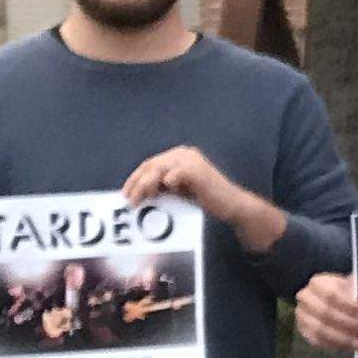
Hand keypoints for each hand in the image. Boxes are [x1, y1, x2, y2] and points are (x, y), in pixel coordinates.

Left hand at [123, 144, 255, 231]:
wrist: (232, 204)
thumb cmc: (206, 199)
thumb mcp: (179, 190)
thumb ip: (163, 186)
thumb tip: (139, 192)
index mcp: (180, 155)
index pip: (151, 163)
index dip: (135, 177)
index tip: (126, 193)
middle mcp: (184, 153)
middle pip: (152, 164)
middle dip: (137, 182)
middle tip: (128, 199)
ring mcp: (191, 160)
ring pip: (159, 168)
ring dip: (145, 185)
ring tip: (138, 200)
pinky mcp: (197, 170)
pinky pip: (174, 174)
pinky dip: (165, 184)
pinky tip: (159, 195)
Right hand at [293, 272, 357, 354]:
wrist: (333, 300)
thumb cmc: (346, 293)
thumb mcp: (353, 287)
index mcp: (317, 283)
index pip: (332, 294)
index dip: (349, 306)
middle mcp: (305, 298)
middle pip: (326, 313)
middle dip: (348, 323)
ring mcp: (302, 315)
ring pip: (320, 330)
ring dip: (343, 338)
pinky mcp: (304, 331)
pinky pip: (318, 341)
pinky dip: (335, 345)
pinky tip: (350, 346)